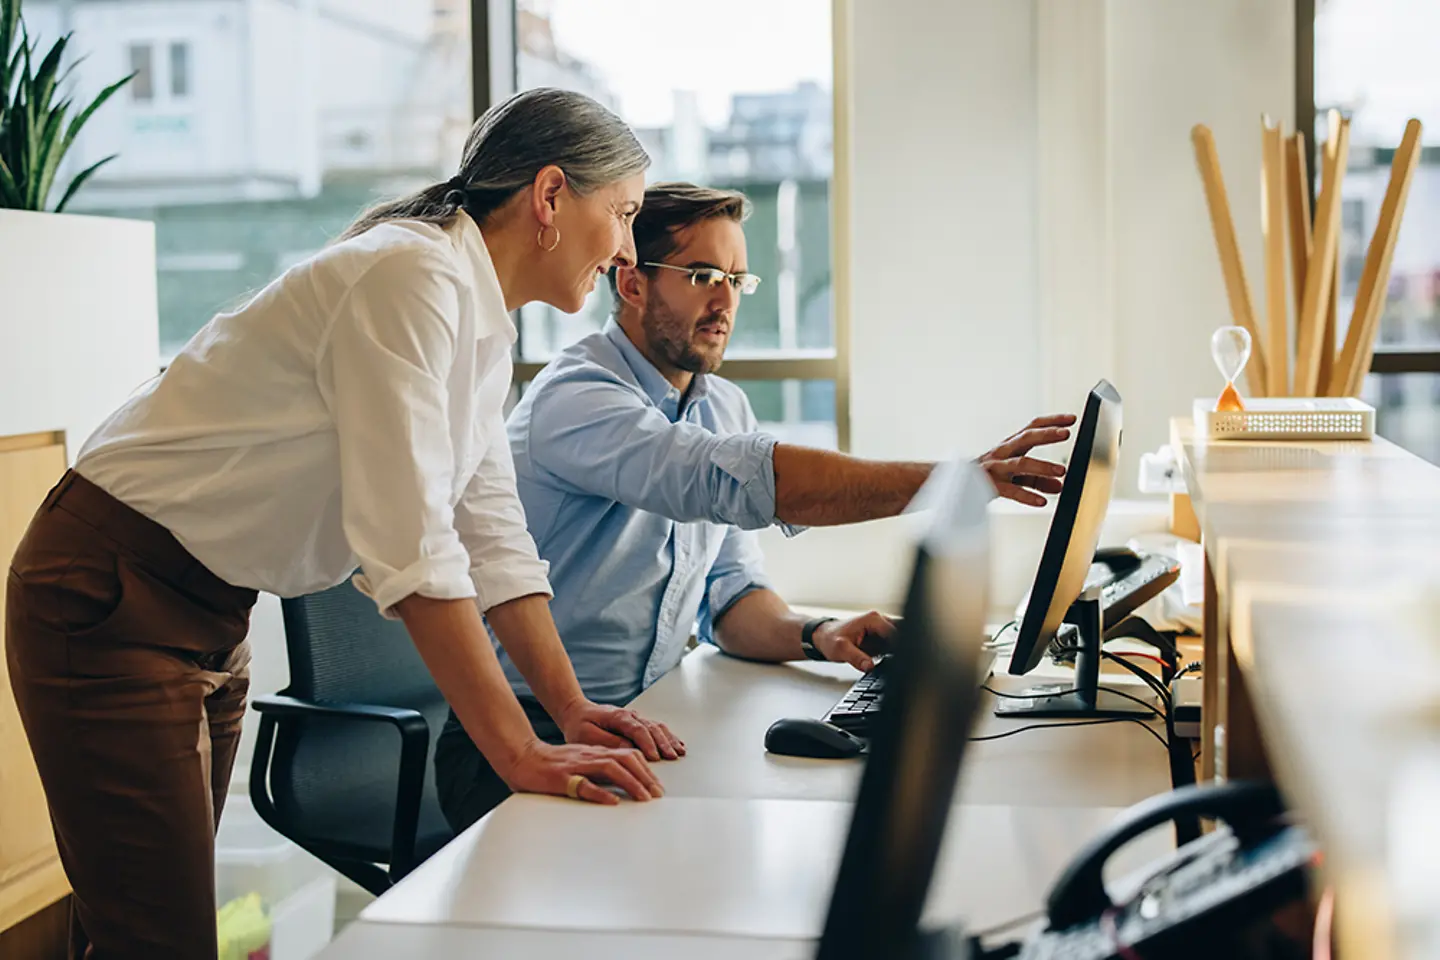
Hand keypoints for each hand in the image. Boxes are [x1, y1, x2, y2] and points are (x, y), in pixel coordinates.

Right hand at [499, 738, 664, 805]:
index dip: (646, 769)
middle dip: (645, 776)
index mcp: (595, 752)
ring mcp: (577, 766)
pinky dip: (601, 792)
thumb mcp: (581, 762)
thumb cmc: (552, 764)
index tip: (657, 786)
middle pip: (625, 759)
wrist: (523, 758)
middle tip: (657, 794)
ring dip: (631, 783)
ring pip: (611, 769)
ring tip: (644, 797)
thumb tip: (622, 785)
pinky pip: (585, 785)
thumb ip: (600, 770)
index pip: (628, 754)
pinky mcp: (562, 778)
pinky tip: (613, 801)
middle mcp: (590, 756)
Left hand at [557, 698, 684, 761]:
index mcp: (617, 716)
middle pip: (652, 727)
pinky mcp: (637, 723)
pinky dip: (668, 736)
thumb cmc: (580, 724)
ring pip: (657, 727)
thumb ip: (607, 741)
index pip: (637, 729)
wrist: (577, 712)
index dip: (648, 743)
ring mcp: (635, 718)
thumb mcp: (586, 735)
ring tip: (678, 752)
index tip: (655, 757)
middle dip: (663, 743)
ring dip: (669, 739)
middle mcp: (630, 715)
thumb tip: (627, 749)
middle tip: (672, 757)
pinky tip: (676, 744)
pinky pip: (657, 728)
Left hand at [813, 611, 898, 671]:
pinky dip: (892, 653)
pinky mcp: (880, 637)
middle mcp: (879, 620)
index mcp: (873, 619)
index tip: (901, 660)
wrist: (824, 638)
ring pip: (899, 639)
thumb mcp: (841, 650)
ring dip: (897, 651)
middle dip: (903, 647)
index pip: (896, 633)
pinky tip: (884, 659)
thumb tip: (870, 666)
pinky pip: (892, 645)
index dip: (901, 647)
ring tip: (887, 660)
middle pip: (902, 633)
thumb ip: (856, 658)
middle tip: (897, 661)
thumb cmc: (830, 639)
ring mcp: (881, 628)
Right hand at [977, 414, 1075, 506]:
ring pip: (1019, 463)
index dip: (1051, 422)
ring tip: (1061, 471)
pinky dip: (1027, 496)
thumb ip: (1037, 480)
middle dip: (1046, 434)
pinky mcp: (990, 486)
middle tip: (1066, 433)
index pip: (1032, 428)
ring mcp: (995, 468)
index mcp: (1010, 446)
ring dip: (1041, 465)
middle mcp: (1003, 453)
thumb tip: (1059, 485)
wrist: (954, 485)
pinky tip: (1041, 501)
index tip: (1071, 419)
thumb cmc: (987, 476)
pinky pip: (1010, 490)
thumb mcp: (1015, 476)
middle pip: (1025, 438)